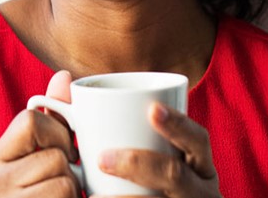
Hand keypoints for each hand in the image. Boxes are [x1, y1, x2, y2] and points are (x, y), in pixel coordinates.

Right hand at [0, 70, 80, 196]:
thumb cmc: (41, 194)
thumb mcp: (41, 155)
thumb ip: (52, 117)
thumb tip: (64, 75)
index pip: (30, 121)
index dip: (57, 133)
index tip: (63, 152)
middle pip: (55, 155)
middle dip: (69, 169)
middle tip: (61, 183)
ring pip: (65, 178)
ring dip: (74, 190)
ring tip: (60, 197)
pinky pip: (66, 196)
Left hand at [93, 102, 220, 196]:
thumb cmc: (152, 186)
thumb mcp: (156, 161)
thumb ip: (118, 128)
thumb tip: (66, 81)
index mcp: (200, 169)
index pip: (198, 141)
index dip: (179, 124)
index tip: (152, 109)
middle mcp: (202, 193)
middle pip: (176, 176)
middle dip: (138, 165)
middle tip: (102, 159)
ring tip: (94, 196)